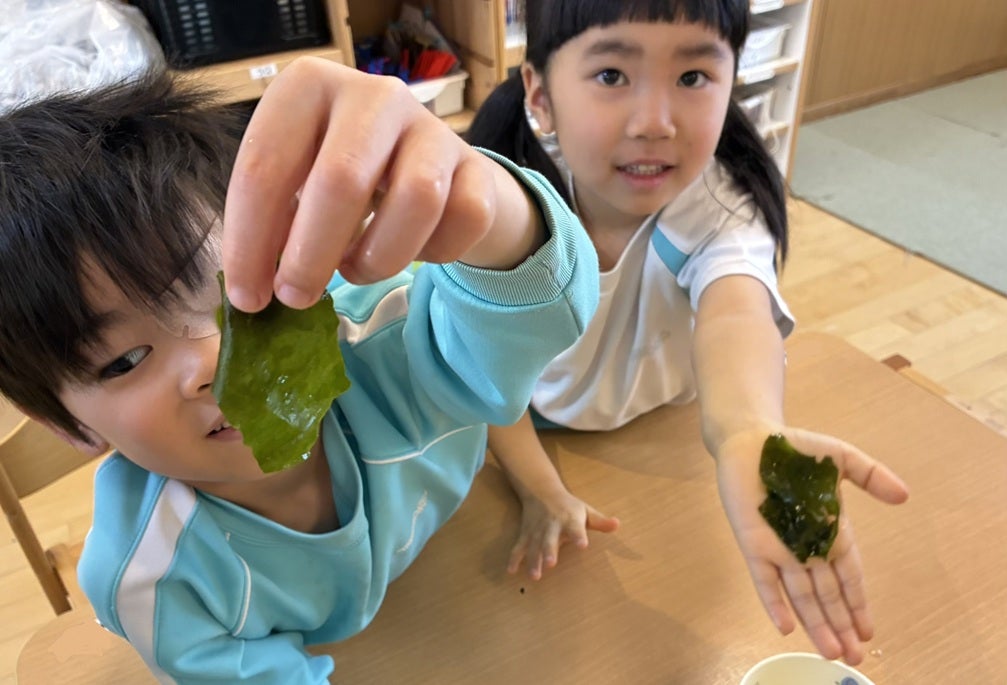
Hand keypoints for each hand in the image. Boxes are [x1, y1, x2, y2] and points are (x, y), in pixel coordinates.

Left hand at [222, 57, 541, 312]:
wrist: (425, 165)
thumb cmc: (344, 175)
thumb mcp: (296, 185)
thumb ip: (273, 224)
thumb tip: (253, 288)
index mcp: (309, 86)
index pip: (265, 165)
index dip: (249, 240)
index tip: (249, 297)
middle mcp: (374, 95)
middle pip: (342, 180)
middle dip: (310, 255)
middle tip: (296, 297)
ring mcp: (432, 127)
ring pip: (417, 200)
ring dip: (379, 257)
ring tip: (356, 269)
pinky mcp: (476, 165)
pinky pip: (464, 219)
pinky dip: (436, 254)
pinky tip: (414, 252)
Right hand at [508, 486, 619, 579]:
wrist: (541, 490)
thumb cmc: (568, 505)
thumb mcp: (585, 510)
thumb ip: (600, 521)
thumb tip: (617, 524)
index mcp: (569, 519)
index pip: (576, 528)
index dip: (578, 536)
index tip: (582, 545)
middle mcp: (552, 525)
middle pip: (550, 539)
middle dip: (549, 551)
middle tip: (551, 564)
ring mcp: (536, 531)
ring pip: (533, 546)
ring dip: (533, 560)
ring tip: (535, 576)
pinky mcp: (525, 535)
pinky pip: (518, 547)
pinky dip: (514, 559)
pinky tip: (511, 571)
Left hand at [715, 426, 908, 664]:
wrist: (750, 439)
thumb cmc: (795, 449)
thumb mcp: (839, 458)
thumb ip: (870, 476)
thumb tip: (904, 496)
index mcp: (830, 530)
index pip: (849, 575)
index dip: (858, 603)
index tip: (868, 632)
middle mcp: (806, 547)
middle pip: (828, 594)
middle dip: (841, 625)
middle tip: (854, 658)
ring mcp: (779, 548)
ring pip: (801, 595)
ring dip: (816, 624)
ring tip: (831, 653)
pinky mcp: (754, 544)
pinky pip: (765, 579)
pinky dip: (775, 603)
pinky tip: (786, 627)